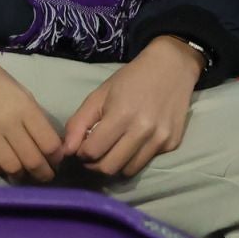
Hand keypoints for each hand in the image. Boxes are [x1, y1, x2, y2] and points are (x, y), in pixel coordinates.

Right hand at [0, 33, 61, 181]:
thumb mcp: (17, 88)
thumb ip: (31, 113)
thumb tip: (45, 139)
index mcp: (24, 105)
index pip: (48, 142)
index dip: (56, 156)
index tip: (57, 160)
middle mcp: (8, 122)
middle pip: (32, 159)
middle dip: (43, 172)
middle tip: (46, 176)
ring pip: (12, 167)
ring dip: (22, 175)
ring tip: (25, 176)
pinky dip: (1, 170)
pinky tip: (5, 168)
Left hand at [59, 36, 204, 177]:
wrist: (172, 66)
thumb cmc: (132, 78)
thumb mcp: (100, 94)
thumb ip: (78, 123)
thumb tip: (66, 151)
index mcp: (121, 115)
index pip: (92, 152)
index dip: (82, 152)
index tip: (83, 146)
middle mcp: (143, 130)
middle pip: (109, 168)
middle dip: (95, 164)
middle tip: (96, 153)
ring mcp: (160, 138)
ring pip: (128, 171)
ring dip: (116, 164)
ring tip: (114, 149)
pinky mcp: (172, 143)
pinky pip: (146, 162)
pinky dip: (136, 157)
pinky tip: (136, 140)